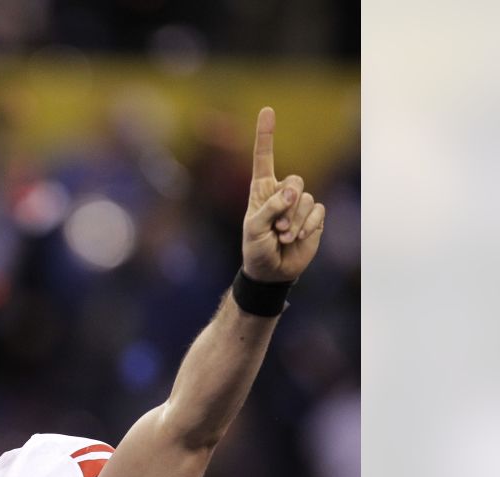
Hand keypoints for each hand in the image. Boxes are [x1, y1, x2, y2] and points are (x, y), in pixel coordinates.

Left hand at [242, 107, 325, 282]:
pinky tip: (297, 238)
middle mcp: (282, 193)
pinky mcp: (314, 217)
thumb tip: (293, 191)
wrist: (271, 271)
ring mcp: (300, 205)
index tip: (268, 110)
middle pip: (296, 180)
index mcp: (262, 190)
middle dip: (288, 204)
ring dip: (295, 221)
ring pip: (307, 199)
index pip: (265, 157)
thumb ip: (271, 207)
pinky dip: (307, 226)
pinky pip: (318, 212)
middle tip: (276, 227)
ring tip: (283, 236)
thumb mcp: (254, 227)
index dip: (266, 134)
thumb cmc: (256, 247)